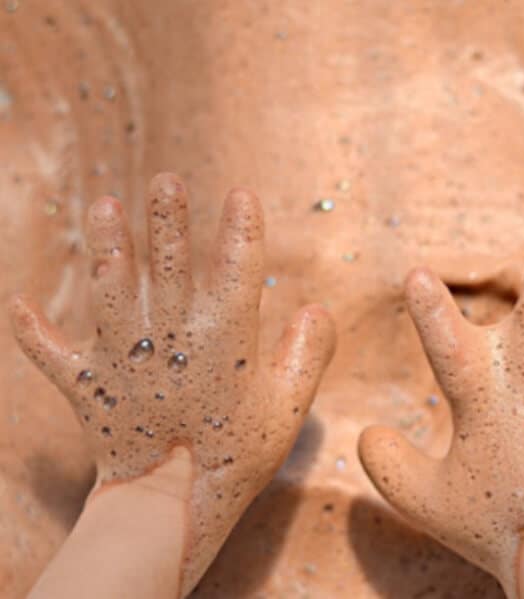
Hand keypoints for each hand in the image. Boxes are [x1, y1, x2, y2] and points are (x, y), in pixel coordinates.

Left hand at [10, 173, 335, 593]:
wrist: (174, 506)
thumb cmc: (237, 456)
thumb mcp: (286, 409)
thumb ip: (305, 355)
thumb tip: (316, 308)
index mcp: (223, 343)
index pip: (236, 272)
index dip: (241, 230)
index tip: (242, 194)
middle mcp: (171, 340)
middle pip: (168, 268)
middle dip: (168, 221)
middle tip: (166, 179)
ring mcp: (125, 360)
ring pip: (112, 293)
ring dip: (107, 249)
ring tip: (104, 205)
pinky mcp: (89, 385)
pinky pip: (53, 356)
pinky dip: (33, 332)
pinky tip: (17, 303)